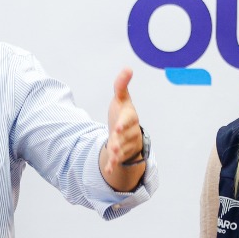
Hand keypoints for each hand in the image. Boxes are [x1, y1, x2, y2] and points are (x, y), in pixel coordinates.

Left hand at [100, 69, 144, 191]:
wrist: (127, 130)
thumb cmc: (123, 112)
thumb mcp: (121, 98)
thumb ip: (121, 85)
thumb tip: (127, 68)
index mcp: (129, 117)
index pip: (127, 120)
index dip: (123, 124)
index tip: (118, 127)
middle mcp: (130, 131)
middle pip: (124, 137)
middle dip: (118, 141)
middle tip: (113, 145)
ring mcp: (127, 143)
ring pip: (121, 149)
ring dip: (116, 154)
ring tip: (111, 157)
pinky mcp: (122, 153)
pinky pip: (117, 160)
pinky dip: (112, 164)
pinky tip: (108, 169)